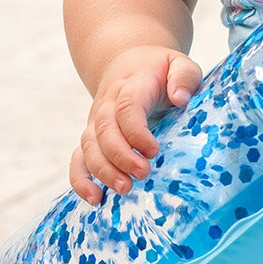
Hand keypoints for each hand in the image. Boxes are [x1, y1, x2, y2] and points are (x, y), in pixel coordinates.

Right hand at [69, 46, 203, 204]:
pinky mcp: (92, 138)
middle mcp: (108, 105)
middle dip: (121, 156)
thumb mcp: (179, 64)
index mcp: (131, 86)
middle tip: (143, 174)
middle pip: (104, 131)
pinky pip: (78, 159)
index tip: (154, 150)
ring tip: (125, 189)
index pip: (127, 108)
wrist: (128, 64)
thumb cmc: (160, 70)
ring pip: (89, 147)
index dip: (136, 132)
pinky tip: (95, 199)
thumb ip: (184, 76)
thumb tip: (181, 98)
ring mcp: (96, 122)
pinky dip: (80, 180)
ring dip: (103, 171)